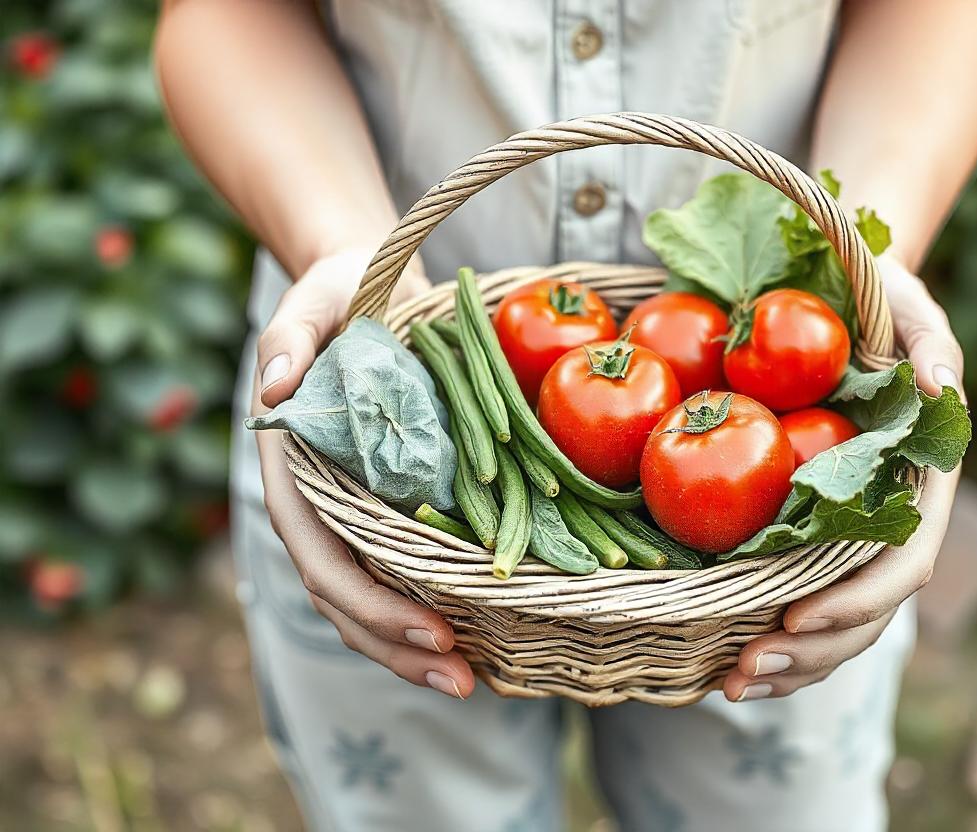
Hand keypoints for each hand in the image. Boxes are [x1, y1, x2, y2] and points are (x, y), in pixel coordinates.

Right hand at [251, 247, 474, 698]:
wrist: (367, 288)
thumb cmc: (339, 292)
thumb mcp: (314, 300)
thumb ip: (291, 337)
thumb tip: (277, 385)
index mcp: (295, 470)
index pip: (322, 556)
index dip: (370, 602)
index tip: (432, 627)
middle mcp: (322, 503)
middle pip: (347, 597)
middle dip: (398, 645)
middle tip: (463, 679)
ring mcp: (356, 510)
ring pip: (374, 597)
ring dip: (415, 647)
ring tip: (472, 682)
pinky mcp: (394, 504)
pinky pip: (407, 569)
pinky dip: (436, 606)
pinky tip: (482, 637)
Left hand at [723, 254, 963, 701]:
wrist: (843, 308)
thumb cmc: (877, 302)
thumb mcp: (907, 306)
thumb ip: (930, 341)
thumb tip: (941, 386)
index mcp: (922, 483)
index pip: (902, 562)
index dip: (855, 599)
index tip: (794, 616)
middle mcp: (891, 521)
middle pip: (866, 612)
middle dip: (812, 652)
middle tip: (745, 671)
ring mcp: (853, 535)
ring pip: (836, 624)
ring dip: (789, 665)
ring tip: (730, 685)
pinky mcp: (813, 535)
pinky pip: (800, 600)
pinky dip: (770, 638)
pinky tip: (725, 662)